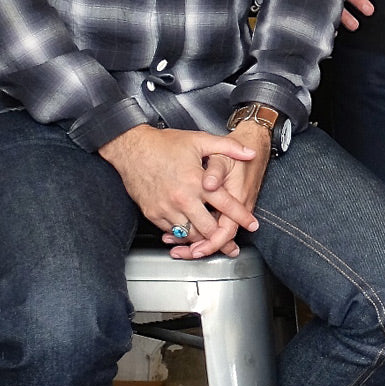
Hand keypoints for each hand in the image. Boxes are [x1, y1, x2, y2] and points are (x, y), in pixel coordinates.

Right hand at [98, 124, 258, 257]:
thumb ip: (228, 147)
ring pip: (190, 235)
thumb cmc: (164, 144)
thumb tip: (250, 152)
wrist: (132, 149)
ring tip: (212, 243)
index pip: (226, 205)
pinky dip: (182, 236)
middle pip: (209, 229)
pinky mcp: (153, 214)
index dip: (242, 216)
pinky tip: (189, 235)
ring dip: (202, 240)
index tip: (252, 225)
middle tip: (232, 245)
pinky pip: (171, 233)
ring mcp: (166, 209)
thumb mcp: (200, 140)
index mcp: (197, 182)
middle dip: (223, 240)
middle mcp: (183, 199)